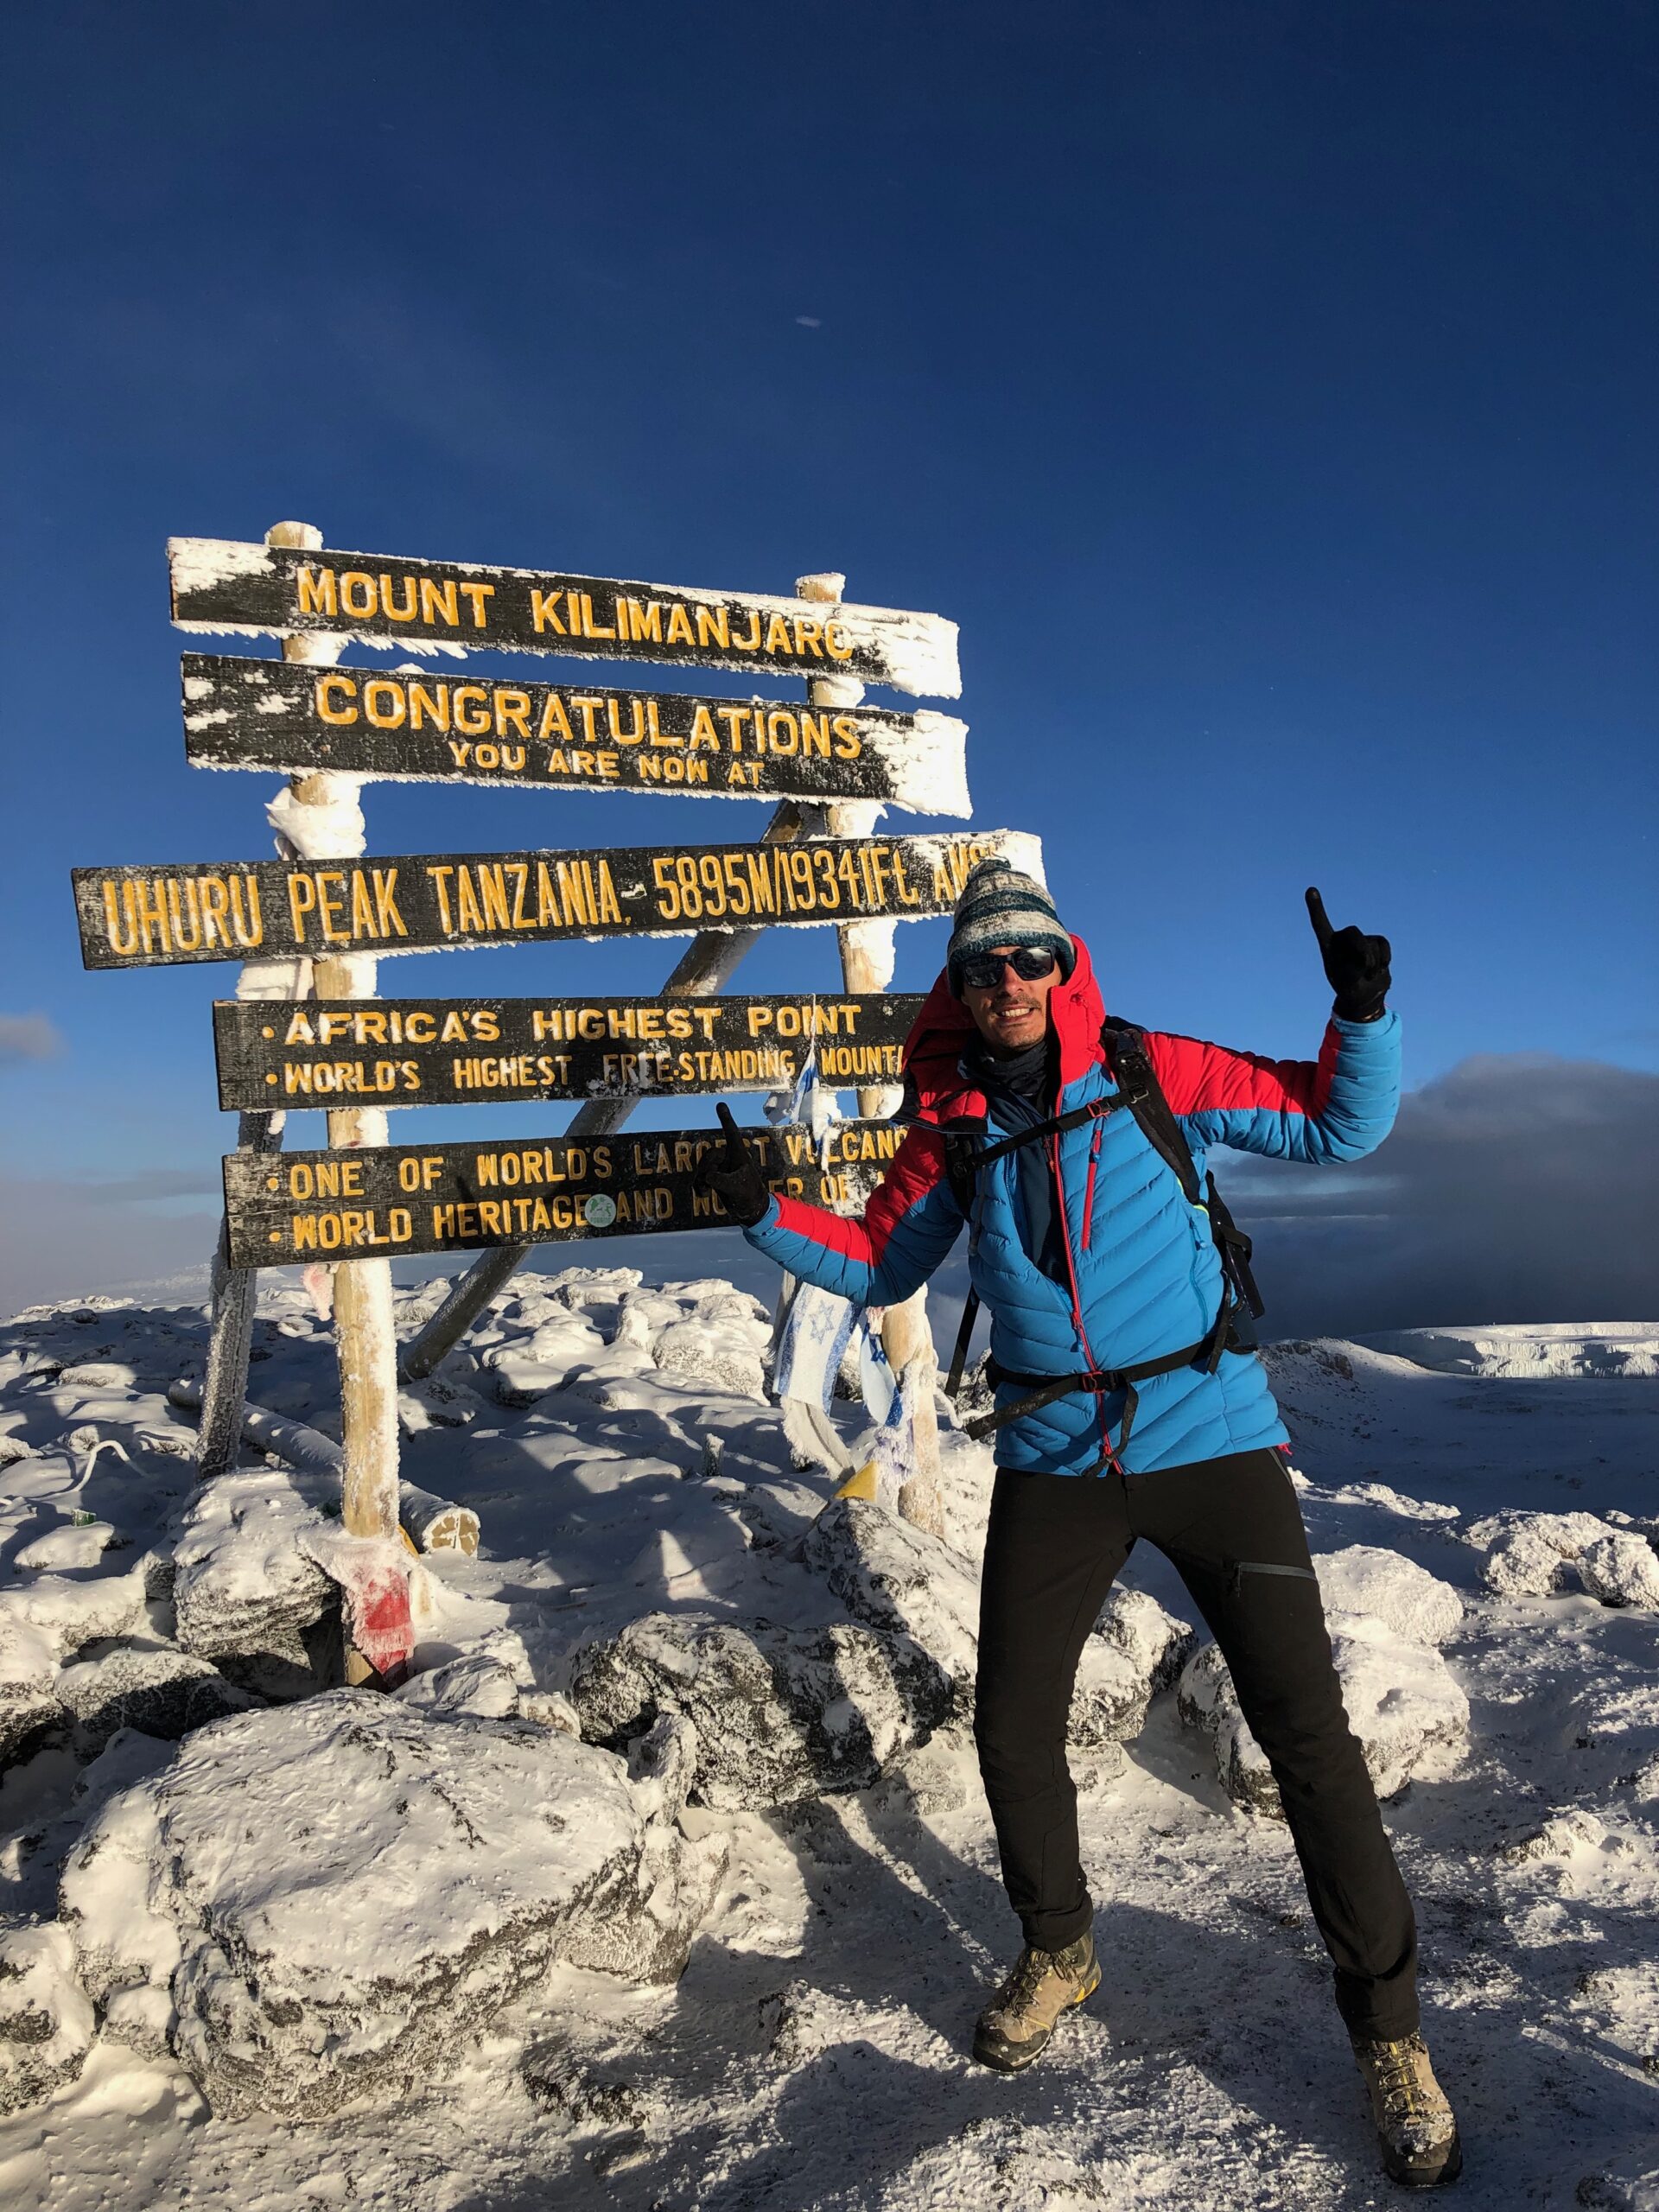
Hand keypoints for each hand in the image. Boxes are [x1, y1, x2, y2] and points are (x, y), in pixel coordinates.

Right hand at [692, 1103, 771, 1225]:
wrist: (750, 1210)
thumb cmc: (750, 1195)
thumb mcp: (737, 1187)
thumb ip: (721, 1179)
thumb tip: (707, 1177)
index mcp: (739, 1155)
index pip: (731, 1133)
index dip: (725, 1119)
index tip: (720, 1104)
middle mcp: (729, 1159)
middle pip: (710, 1155)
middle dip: (707, 1168)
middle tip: (710, 1183)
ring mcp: (721, 1169)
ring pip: (703, 1167)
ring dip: (701, 1179)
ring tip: (706, 1192)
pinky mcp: (715, 1180)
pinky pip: (700, 1177)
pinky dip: (698, 1186)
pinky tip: (703, 1195)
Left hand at [1306, 887, 1390, 1020]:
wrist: (1365, 994)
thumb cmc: (1349, 988)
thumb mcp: (1347, 983)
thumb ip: (1353, 969)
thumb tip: (1365, 955)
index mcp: (1328, 946)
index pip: (1320, 924)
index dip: (1316, 908)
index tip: (1310, 890)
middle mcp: (1343, 939)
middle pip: (1353, 932)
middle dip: (1361, 950)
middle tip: (1363, 968)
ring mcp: (1360, 939)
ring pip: (1370, 944)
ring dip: (1372, 964)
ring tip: (1366, 974)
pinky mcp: (1376, 942)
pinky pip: (1383, 944)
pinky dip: (1384, 959)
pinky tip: (1379, 969)